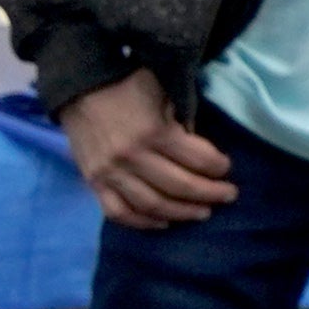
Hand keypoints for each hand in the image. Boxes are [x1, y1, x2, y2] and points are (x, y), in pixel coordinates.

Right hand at [61, 69, 234, 230]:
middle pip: (179, 186)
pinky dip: (142, 222)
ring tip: (203, 213)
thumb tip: (203, 153)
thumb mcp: (165, 93)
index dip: (218, 167)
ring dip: (181, 213)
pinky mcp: (93, 182)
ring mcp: (110, 173)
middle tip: (228, 196)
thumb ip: (183, 121)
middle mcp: (132, 158)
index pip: (198, 160)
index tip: (227, 168)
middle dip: (210, 193)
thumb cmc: (129, 85)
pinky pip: (118, 212)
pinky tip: (162, 223)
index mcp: (154, 132)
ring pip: (152, 204)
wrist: (80, 88)